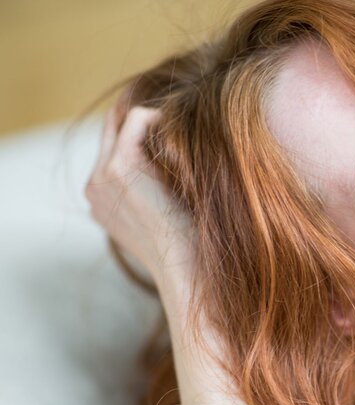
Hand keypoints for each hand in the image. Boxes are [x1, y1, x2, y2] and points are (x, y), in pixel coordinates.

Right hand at [84, 104, 195, 283]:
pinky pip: (137, 118)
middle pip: (115, 131)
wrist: (187, 267)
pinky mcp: (118, 166)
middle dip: (148, 122)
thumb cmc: (190, 247)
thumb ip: (161, 193)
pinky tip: (188, 133)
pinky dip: (163, 118)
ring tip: (189, 133)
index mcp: (103, 202)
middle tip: (184, 124)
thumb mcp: (169, 218)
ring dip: (158, 121)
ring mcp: (102, 176)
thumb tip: (180, 166)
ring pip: (126, 121)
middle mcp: (95, 188)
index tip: (179, 136)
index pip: (115, 151)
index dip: (146, 136)